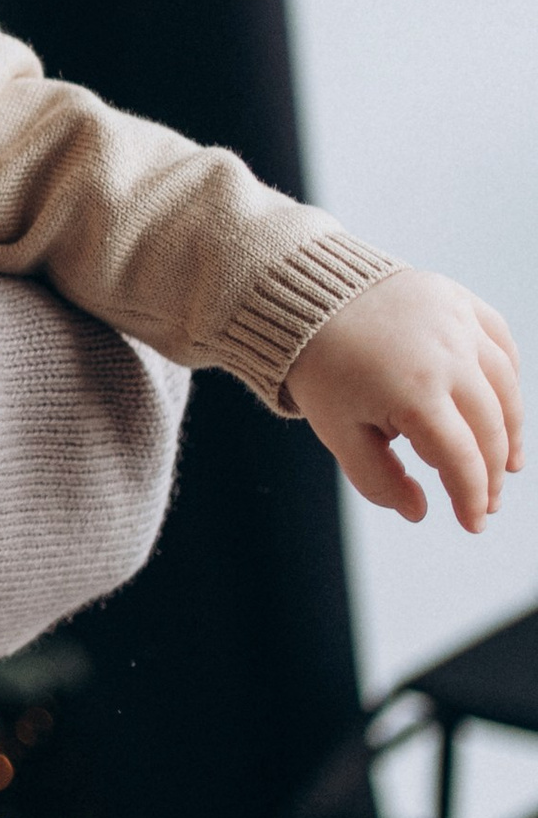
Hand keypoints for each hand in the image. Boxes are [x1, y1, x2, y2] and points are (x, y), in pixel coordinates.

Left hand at [287, 268, 523, 528]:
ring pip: (505, 387)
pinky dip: (508, 379)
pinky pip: (501, 343)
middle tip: (487, 502)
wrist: (306, 293)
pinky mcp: (460, 300)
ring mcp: (458, 323)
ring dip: (511, 430)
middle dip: (493, 473)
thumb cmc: (321, 367)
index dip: (472, 498)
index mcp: (414, 393)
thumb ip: (378, 479)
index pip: (462, 460)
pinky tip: (503, 406)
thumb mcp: (337, 431)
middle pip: (490, 428)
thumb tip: (420, 511)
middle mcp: (447, 356)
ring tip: (507, 463)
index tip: (473, 524)